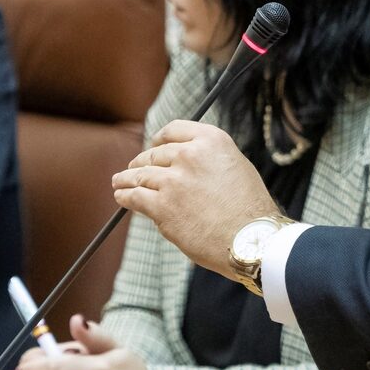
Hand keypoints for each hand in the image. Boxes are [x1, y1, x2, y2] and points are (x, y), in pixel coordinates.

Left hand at [112, 120, 280, 278]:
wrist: (250, 238)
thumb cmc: (249, 208)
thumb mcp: (235, 166)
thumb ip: (208, 159)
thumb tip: (183, 164)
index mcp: (211, 140)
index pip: (174, 131)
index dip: (158, 138)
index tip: (153, 144)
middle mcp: (190, 155)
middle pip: (154, 154)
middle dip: (141, 162)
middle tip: (134, 169)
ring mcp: (173, 180)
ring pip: (140, 175)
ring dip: (126, 178)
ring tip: (119, 182)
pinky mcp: (162, 206)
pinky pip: (134, 197)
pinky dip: (125, 196)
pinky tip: (122, 197)